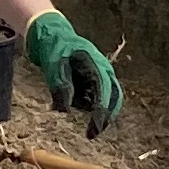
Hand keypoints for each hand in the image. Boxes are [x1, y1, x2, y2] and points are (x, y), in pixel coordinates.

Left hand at [23, 9, 122, 125]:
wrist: (53, 35)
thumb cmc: (55, 48)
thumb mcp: (54, 67)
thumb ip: (61, 87)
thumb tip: (65, 111)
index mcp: (96, 65)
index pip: (105, 93)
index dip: (101, 113)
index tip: (94, 130)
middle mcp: (104, 71)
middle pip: (115, 98)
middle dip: (105, 117)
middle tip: (91, 133)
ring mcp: (101, 75)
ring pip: (106, 99)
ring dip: (93, 108)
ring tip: (68, 98)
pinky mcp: (95, 80)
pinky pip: (95, 97)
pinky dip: (87, 103)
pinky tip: (70, 96)